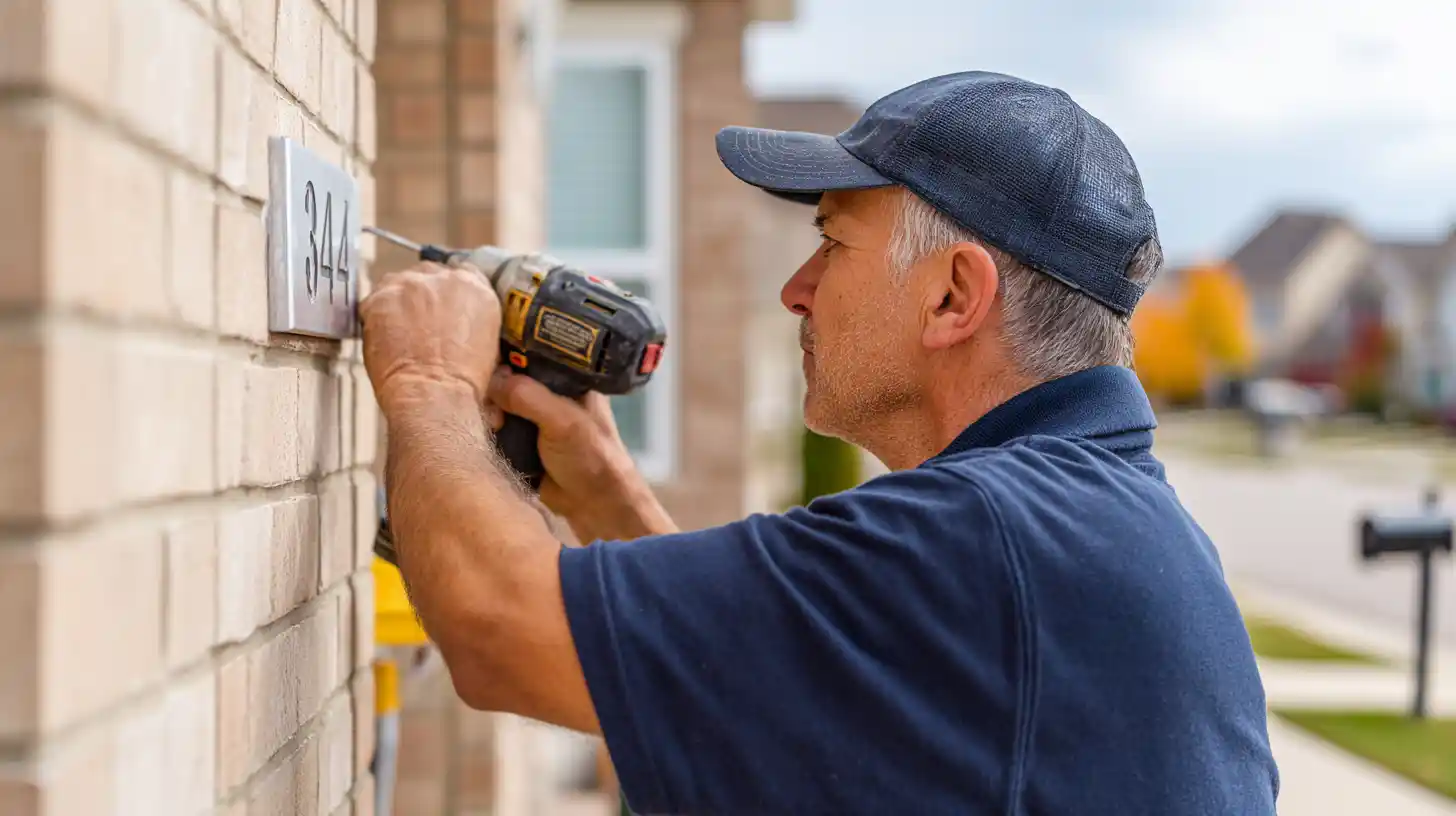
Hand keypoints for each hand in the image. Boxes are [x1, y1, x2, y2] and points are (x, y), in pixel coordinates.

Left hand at [359, 262, 500, 409]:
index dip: (447, 293)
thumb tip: (458, 325)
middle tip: (418, 325)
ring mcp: (410, 285)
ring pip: (398, 284)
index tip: (441, 305)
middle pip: (427, 275)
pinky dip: (375, 317)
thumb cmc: (461, 383)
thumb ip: (472, 321)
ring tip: (399, 334)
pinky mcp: (381, 297)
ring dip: (398, 303)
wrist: (435, 395)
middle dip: (422, 297)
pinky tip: (384, 339)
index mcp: (476, 288)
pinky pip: (373, 301)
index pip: (460, 274)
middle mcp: (444, 279)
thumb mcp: (486, 344)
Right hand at [485, 367, 674, 541]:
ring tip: (495, 426)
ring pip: (498, 403)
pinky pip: (497, 428)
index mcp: (567, 378)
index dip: (507, 355)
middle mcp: (549, 392)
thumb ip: (529, 397)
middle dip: (494, 390)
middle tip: (495, 410)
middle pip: (507, 377)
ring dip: (491, 413)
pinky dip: (490, 431)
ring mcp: (534, 417)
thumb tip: (493, 380)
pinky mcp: (522, 440)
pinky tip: (490, 436)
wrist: (596, 506)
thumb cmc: (593, 458)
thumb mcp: (564, 421)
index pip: (529, 352)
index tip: (489, 366)